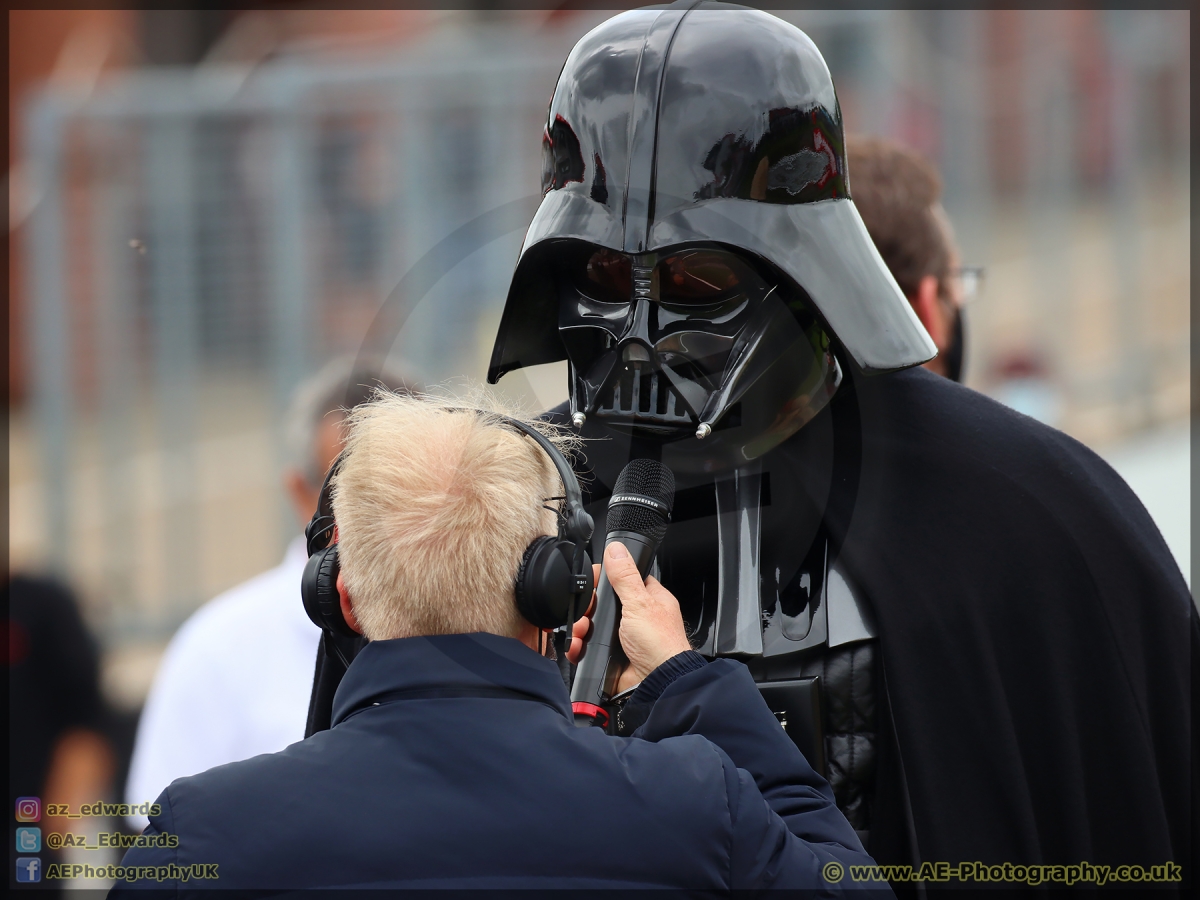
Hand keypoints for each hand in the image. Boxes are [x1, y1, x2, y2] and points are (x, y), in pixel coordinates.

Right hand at [565, 542, 691, 694]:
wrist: (658, 682)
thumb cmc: (661, 644)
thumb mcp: (639, 604)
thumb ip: (625, 577)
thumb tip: (616, 550)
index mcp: (650, 600)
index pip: (626, 579)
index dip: (607, 579)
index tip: (592, 582)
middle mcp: (638, 617)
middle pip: (605, 604)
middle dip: (590, 609)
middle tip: (586, 612)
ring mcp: (625, 637)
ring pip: (595, 626)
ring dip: (583, 628)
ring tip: (582, 631)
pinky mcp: (613, 656)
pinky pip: (591, 647)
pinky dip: (581, 647)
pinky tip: (578, 646)